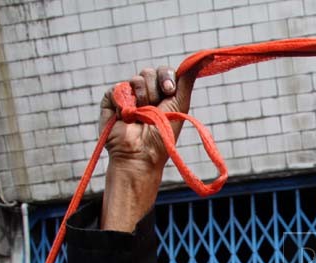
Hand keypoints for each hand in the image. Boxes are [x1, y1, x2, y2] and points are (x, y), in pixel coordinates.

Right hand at [99, 66, 197, 230]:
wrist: (141, 153)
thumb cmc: (163, 134)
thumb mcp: (179, 103)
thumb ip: (187, 80)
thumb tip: (204, 58)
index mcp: (162, 95)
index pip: (164, 72)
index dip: (166, 77)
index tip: (168, 90)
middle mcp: (145, 94)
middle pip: (149, 72)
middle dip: (155, 89)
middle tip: (155, 107)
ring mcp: (128, 97)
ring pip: (135, 79)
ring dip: (141, 97)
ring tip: (140, 116)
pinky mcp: (111, 101)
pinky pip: (117, 88)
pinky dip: (124, 103)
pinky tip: (127, 116)